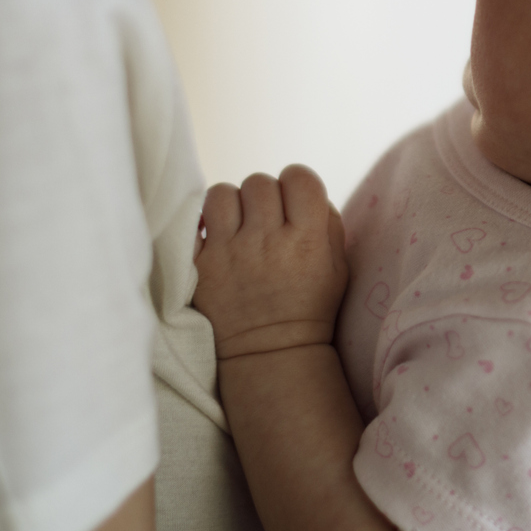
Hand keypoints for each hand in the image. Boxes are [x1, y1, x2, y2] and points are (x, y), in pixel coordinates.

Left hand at [191, 165, 349, 361]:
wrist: (270, 353)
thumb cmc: (309, 306)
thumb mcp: (338, 267)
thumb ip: (327, 222)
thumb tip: (303, 191)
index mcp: (306, 239)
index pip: (299, 177)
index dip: (296, 184)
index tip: (293, 202)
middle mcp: (267, 241)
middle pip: (259, 182)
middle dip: (264, 195)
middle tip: (265, 218)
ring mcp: (229, 253)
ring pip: (221, 193)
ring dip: (231, 204)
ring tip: (236, 225)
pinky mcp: (199, 267)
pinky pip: (192, 220)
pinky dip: (201, 224)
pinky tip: (214, 236)